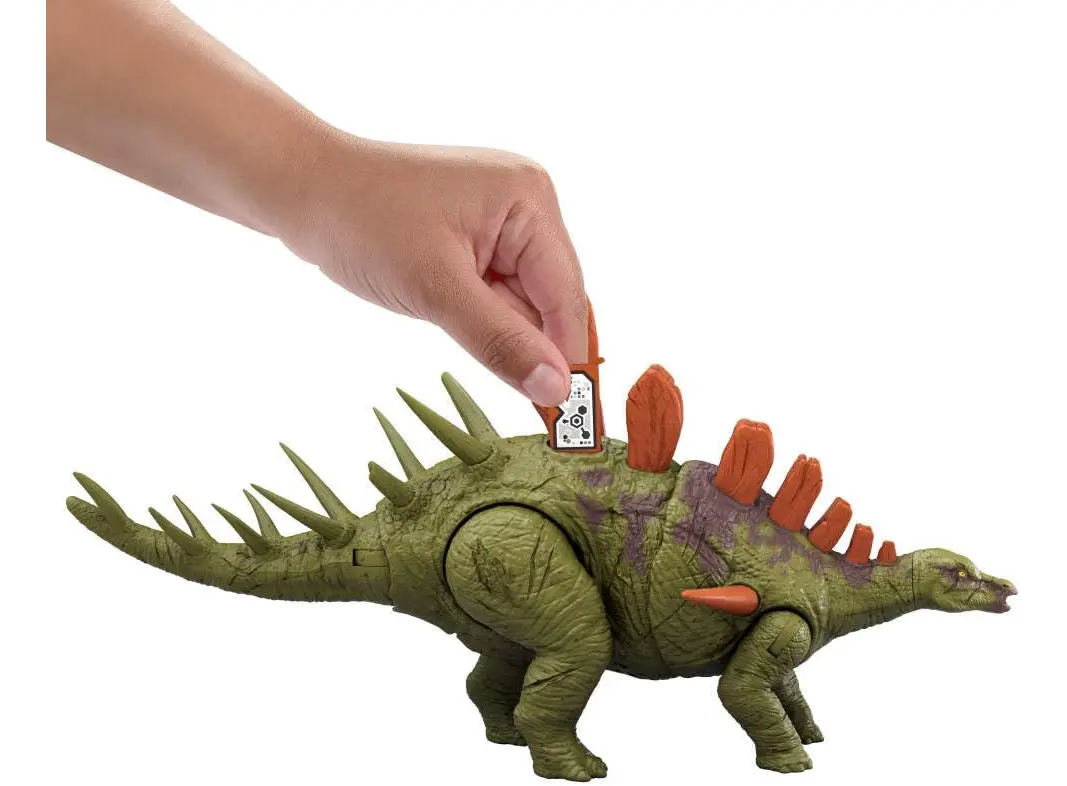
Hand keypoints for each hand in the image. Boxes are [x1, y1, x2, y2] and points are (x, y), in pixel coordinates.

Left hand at [279, 129, 587, 405]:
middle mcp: (526, 202)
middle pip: (550, 297)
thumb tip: (557, 391)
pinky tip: (447, 315)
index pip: (565, 293)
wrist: (301, 188)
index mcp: (529, 198)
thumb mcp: (435, 290)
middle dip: (528, 343)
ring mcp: (501, 218)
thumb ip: (501, 342)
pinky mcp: (477, 234)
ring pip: (521, 299)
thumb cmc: (362, 222)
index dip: (567, 355)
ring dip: (498, 329)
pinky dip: (482, 317)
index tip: (568, 416)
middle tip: (522, 404)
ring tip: (443, 319)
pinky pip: (496, 289)